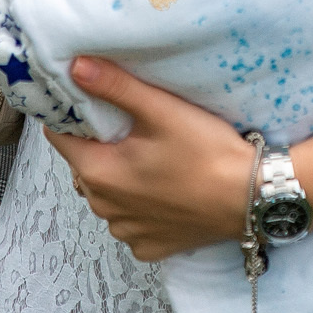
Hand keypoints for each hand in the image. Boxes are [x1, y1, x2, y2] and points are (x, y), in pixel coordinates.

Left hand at [45, 58, 254, 259]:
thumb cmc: (208, 153)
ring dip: (118, 178)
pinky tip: (166, 190)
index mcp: (99, 173)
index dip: (73, 115)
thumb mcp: (162, 111)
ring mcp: (126, 232)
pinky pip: (131, 220)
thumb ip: (116, 87)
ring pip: (106, 195)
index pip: (60, 137)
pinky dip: (140, 206)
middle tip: (132, 127)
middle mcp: (104, 208)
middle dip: (99, 146)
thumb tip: (76, 66)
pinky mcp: (149, 246)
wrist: (252, 199)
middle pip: (83, 166)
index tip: (94, 103)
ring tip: (153, 158)